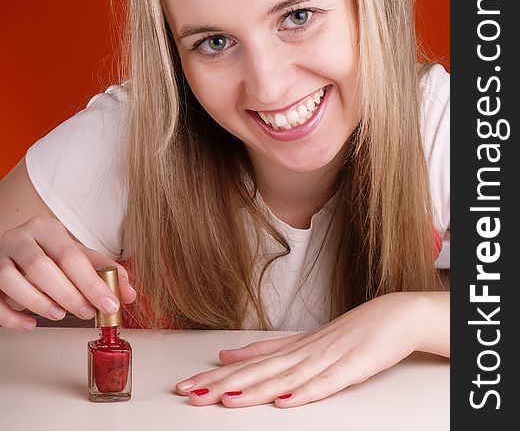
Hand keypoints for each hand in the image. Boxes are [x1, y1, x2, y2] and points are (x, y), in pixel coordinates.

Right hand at [0, 216, 135, 329]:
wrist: (19, 247)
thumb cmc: (51, 253)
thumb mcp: (78, 255)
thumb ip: (104, 271)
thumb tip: (129, 293)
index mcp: (47, 228)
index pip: (71, 256)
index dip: (92, 283)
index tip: (109, 304)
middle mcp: (20, 238)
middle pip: (41, 267)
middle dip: (68, 295)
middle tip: (87, 313)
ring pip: (12, 280)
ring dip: (39, 303)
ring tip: (60, 315)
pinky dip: (12, 317)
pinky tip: (31, 324)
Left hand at [175, 292, 428, 407]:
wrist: (394, 315)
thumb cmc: (350, 331)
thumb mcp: (303, 341)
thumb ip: (267, 350)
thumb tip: (228, 355)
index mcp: (293, 348)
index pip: (249, 365)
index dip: (217, 378)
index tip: (187, 387)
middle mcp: (305, 352)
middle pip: (260, 371)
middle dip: (224, 385)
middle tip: (192, 394)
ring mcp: (328, 358)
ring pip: (286, 378)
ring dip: (255, 390)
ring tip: (226, 400)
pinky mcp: (353, 366)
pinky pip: (326, 384)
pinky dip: (304, 393)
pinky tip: (285, 402)